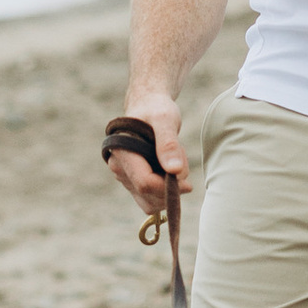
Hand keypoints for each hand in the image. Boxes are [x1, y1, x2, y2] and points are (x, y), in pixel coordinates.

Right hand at [108, 95, 187, 211]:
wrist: (148, 105)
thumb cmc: (156, 108)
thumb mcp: (166, 120)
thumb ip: (169, 144)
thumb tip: (175, 171)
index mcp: (122, 152)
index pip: (145, 183)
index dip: (168, 188)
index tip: (188, 183)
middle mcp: (119, 168)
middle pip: (148, 196)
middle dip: (169, 186)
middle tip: (179, 160)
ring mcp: (124, 176)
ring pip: (150, 202)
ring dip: (168, 189)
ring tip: (173, 159)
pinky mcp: (133, 181)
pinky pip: (151, 198)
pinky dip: (165, 189)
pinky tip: (168, 166)